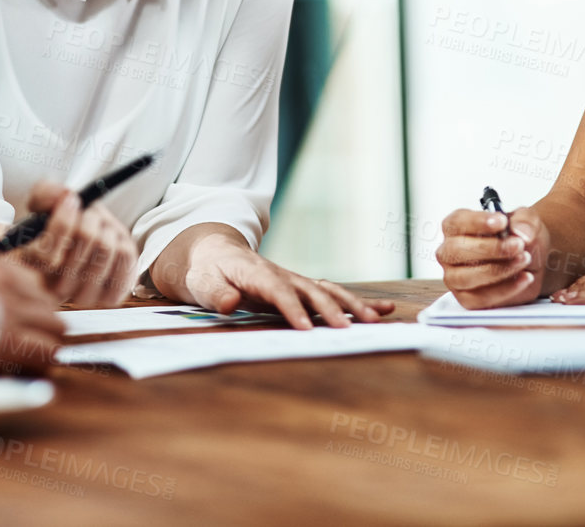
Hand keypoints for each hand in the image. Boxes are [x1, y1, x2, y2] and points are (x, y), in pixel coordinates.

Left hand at [0, 249, 64, 376]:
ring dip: (36, 312)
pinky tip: (4, 299)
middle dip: (46, 340)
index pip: (51, 351)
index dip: (45, 365)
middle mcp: (3, 298)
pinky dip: (21, 288)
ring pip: (44, 294)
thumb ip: (7, 377)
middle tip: (30, 350)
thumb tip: (39, 383)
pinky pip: (22, 272)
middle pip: (56, 321)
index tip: (38, 369)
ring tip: (17, 324)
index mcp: (1, 332)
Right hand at [7, 180, 137, 307]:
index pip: (46, 255)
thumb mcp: (44, 202)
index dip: (62, 222)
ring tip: (98, 227)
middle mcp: (56, 290)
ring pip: (106, 248)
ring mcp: (84, 296)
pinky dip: (122, 240)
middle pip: (85, 243)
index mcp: (33, 270)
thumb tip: (64, 197)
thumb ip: (46, 194)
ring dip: (106, 227)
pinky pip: (126, 259)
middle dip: (89, 218)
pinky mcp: (111, 296)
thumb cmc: (59, 225)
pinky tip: (110, 241)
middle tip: (87, 213)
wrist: (82, 241)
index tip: (70, 200)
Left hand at [155, 225, 390, 328]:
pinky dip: (357, 303)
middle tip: (346, 332)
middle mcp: (281, 273)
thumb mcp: (201, 282)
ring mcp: (295, 280)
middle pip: (309, 290)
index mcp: (255, 272)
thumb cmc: (207, 271)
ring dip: (352, 305)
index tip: (304, 329)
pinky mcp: (302, 288)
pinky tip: (383, 310)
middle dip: (329, 310)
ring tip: (375, 319)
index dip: (291, 309)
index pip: (276, 290)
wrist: (214, 252)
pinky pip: (332, 294)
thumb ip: (216, 294)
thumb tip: (231, 304)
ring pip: (328, 291)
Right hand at [435, 206, 549, 308]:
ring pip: (465, 276)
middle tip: (517, 244)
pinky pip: (480, 298)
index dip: (477, 222)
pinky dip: (505, 289)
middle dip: (490, 248)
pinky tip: (524, 277)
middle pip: (456, 250)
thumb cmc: (519, 237)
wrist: (533, 261)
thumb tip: (522, 233)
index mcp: (456, 227)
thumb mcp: (527, 220)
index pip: (456, 222)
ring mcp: (455, 277)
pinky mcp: (467, 298)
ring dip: (498, 269)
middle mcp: (450, 252)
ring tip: (523, 260)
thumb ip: (525, 221)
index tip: (502, 222)